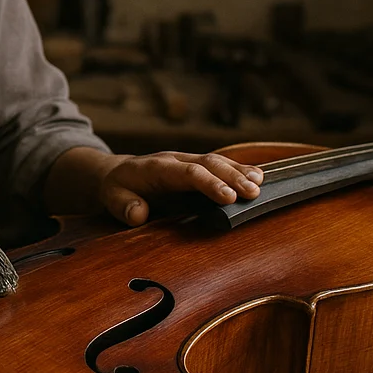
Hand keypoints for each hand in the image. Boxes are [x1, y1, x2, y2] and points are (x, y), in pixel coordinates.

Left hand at [97, 151, 263, 226]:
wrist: (118, 173)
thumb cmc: (118, 188)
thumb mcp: (111, 198)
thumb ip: (123, 206)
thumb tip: (138, 214)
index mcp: (156, 168)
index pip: (187, 172)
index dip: (209, 184)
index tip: (229, 198)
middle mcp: (175, 159)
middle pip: (207, 163)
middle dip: (231, 177)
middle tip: (253, 193)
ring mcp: (186, 160)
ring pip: (216, 161)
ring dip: (239, 172)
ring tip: (261, 184)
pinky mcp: (195, 166)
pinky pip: (218, 165)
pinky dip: (238, 170)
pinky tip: (258, 178)